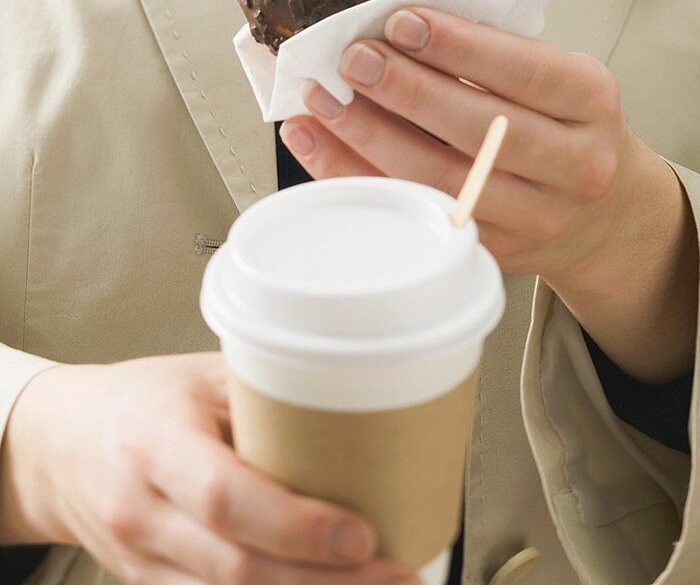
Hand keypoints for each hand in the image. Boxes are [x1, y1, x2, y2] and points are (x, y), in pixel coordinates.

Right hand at [0, 353, 415, 584]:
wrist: (59, 447)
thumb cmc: (139, 401)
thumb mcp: (199, 376)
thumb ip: (265, 396)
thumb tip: (358, 402)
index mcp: (154, 441)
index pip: (225, 497)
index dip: (296, 526)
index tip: (361, 535)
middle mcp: (142, 511)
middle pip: (236, 570)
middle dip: (324, 584)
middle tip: (397, 574)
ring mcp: (141, 562)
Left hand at [281, 8, 697, 380]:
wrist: (606, 215)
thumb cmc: (564, 125)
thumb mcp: (558, 78)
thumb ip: (493, 54)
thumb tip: (395, 29)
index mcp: (591, 102)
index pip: (524, 70)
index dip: (458, 47)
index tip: (400, 22)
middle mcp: (576, 165)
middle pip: (481, 131)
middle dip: (407, 92)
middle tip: (352, 60)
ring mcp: (536, 217)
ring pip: (442, 181)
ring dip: (369, 139)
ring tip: (321, 101)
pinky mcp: (494, 252)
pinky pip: (417, 216)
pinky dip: (359, 179)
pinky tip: (318, 146)